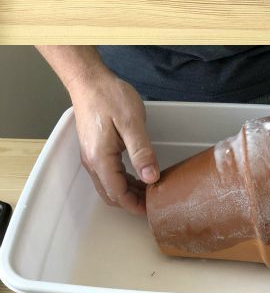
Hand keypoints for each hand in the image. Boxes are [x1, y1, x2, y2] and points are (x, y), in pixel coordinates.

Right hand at [68, 65, 159, 214]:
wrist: (90, 81)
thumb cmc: (110, 97)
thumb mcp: (132, 123)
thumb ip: (142, 151)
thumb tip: (151, 177)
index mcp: (100, 158)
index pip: (117, 193)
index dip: (134, 205)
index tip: (152, 211)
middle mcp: (92, 161)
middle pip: (111, 193)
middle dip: (132, 202)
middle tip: (156, 202)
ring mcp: (92, 155)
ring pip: (109, 184)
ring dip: (129, 191)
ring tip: (151, 191)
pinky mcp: (96, 148)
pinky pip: (109, 172)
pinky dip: (124, 179)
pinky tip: (140, 175)